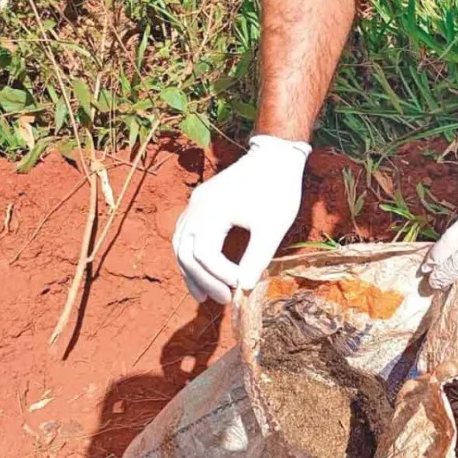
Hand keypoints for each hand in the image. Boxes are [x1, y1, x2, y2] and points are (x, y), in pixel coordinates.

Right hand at [173, 135, 310, 303]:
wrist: (275, 156)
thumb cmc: (277, 190)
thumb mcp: (272, 227)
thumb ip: (257, 258)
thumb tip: (244, 288)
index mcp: (212, 210)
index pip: (205, 254)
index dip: (220, 276)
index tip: (239, 288)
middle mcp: (197, 206)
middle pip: (186, 252)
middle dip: (202, 280)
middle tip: (222, 300)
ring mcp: (195, 203)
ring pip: (181, 244)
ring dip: (191, 272)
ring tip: (203, 296)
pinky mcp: (201, 203)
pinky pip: (186, 234)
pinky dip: (191, 256)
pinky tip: (202, 272)